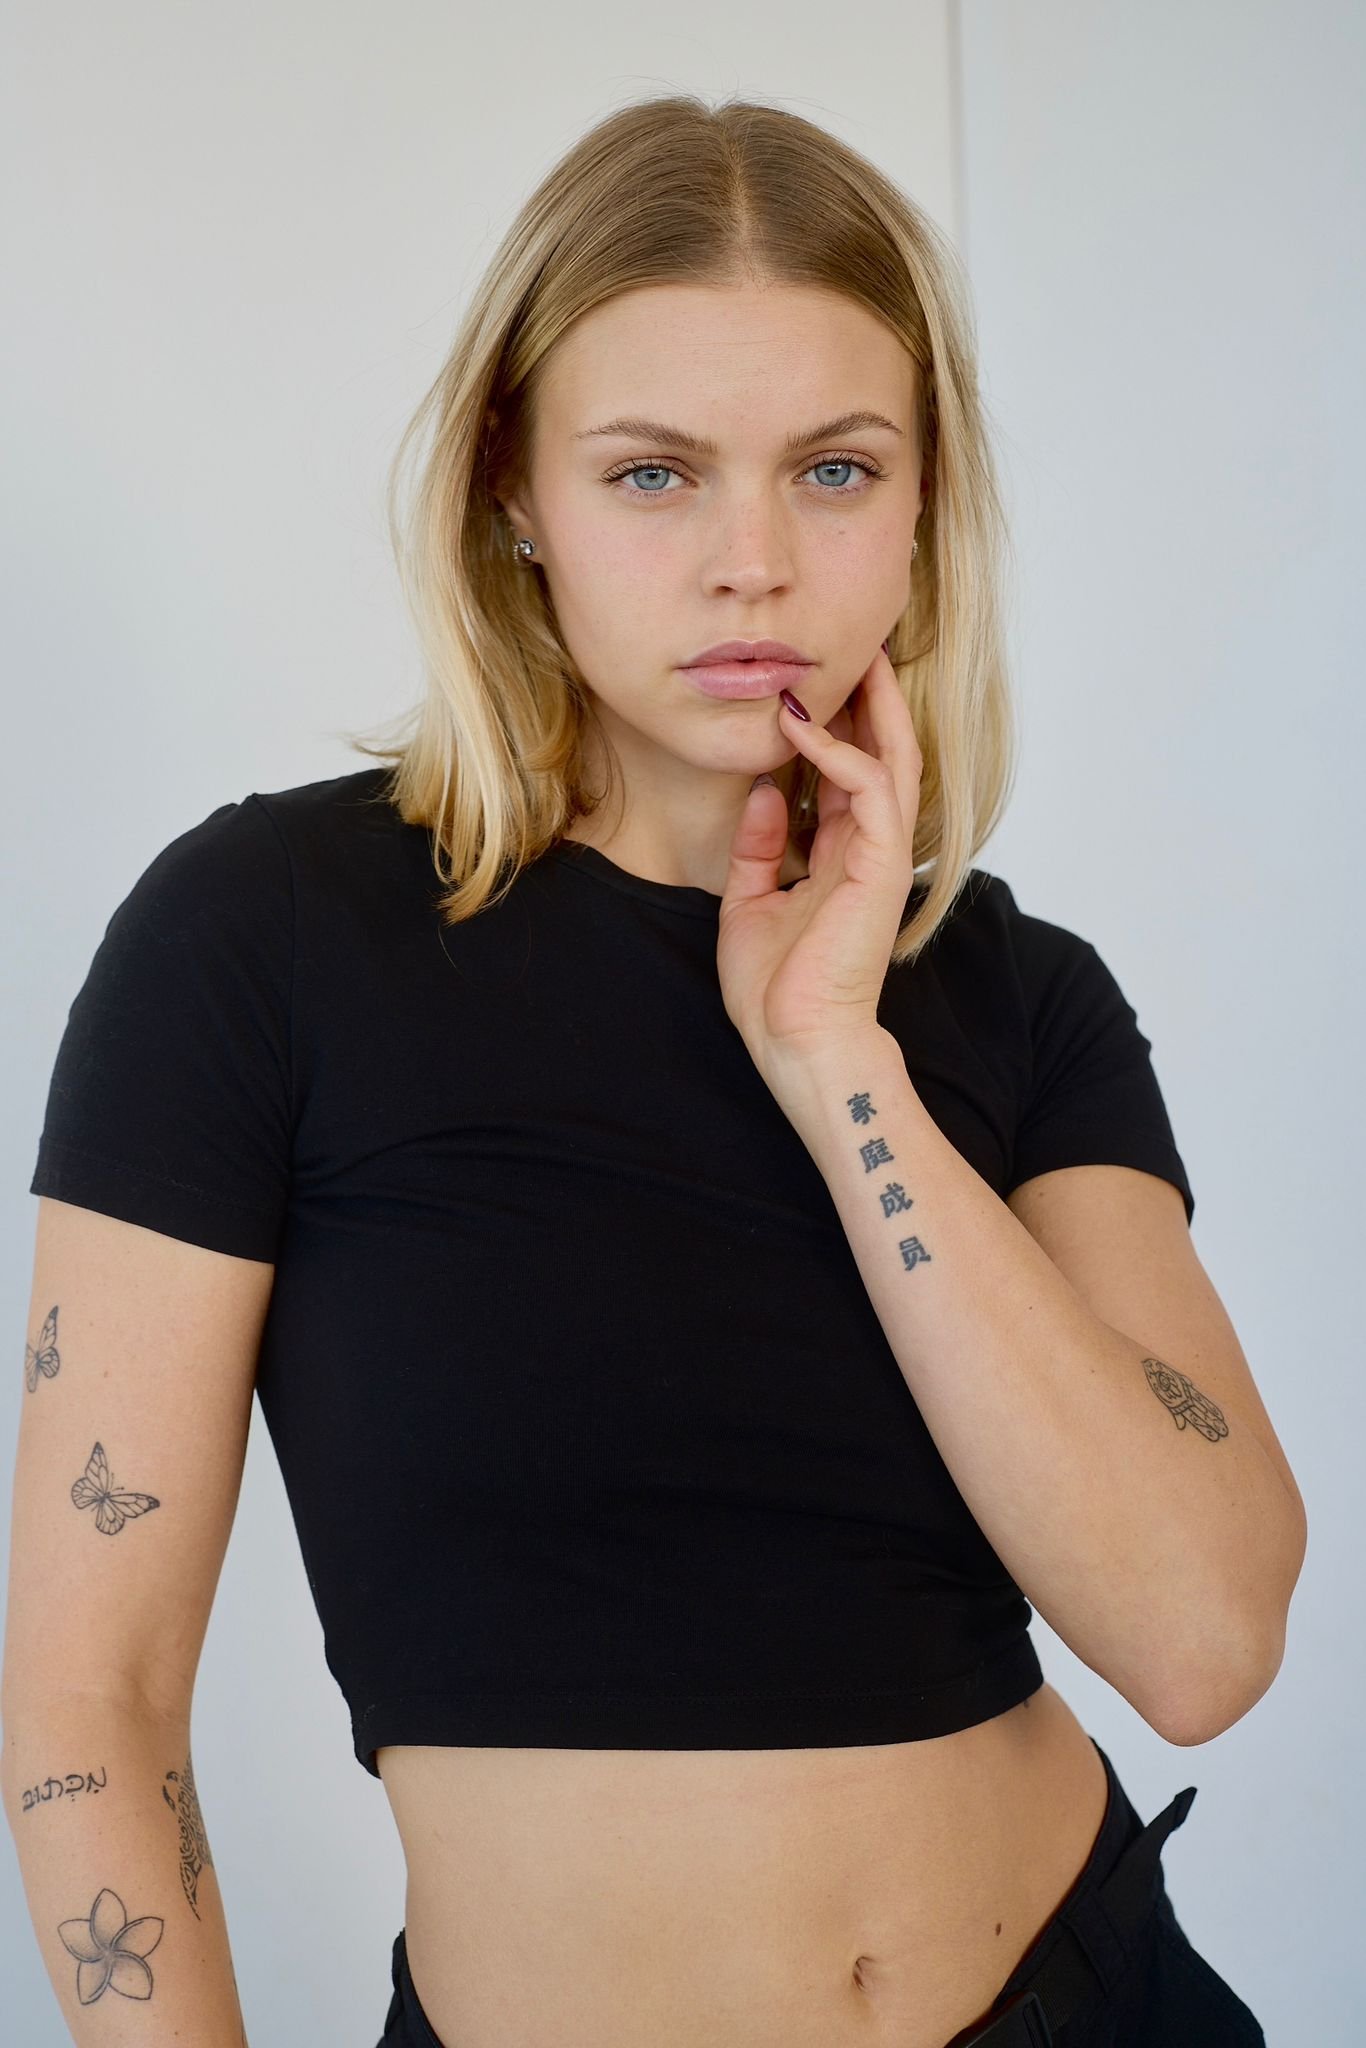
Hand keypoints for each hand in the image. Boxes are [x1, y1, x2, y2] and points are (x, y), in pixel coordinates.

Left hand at [717, 641, 922, 1100]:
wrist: (796, 1041)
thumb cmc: (776, 990)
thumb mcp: (749, 903)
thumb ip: (757, 847)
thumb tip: (762, 795)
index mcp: (842, 857)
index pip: (848, 773)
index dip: (838, 724)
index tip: (816, 679)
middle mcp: (868, 849)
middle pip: (881, 753)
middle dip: (870, 698)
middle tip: (855, 643)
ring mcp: (879, 856)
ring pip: (891, 759)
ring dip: (872, 706)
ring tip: (855, 656)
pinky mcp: (880, 866)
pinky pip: (870, 789)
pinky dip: (839, 753)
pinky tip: (804, 725)